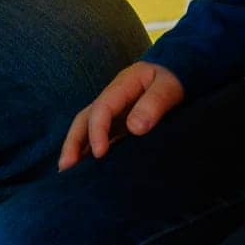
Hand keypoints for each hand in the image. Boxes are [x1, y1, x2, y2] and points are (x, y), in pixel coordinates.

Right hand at [58, 61, 185, 169]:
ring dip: (77, 147)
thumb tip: (135, 128)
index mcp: (122, 86)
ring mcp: (115, 112)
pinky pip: (102, 137)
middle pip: (85, 117)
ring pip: (88, 127)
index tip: (99, 153)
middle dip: (74, 141)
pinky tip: (86, 170)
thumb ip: (155, 103)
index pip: (102, 108)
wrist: (178, 71)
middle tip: (66, 166)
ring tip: (68, 173)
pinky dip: (90, 150)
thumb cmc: (173, 79)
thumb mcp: (168, 86)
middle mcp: (112, 99)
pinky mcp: (120, 124)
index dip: (97, 130)